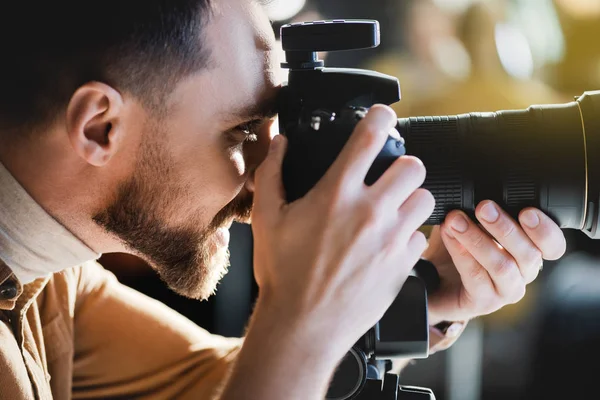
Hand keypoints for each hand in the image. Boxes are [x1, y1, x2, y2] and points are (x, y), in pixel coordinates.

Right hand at [250, 105, 434, 359]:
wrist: (303, 325)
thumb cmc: (283, 273)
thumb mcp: (266, 218)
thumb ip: (271, 172)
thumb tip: (280, 142)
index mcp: (336, 193)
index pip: (372, 135)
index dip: (381, 116)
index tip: (381, 117)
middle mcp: (370, 212)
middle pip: (414, 165)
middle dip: (402, 165)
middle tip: (388, 176)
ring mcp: (391, 240)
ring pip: (425, 199)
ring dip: (410, 199)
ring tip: (391, 210)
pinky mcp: (403, 265)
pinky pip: (420, 238)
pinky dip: (408, 236)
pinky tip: (387, 244)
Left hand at [423, 201, 566, 325]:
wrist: (434, 281)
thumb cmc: (458, 248)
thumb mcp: (471, 222)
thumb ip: (478, 208)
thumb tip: (471, 184)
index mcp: (529, 250)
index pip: (553, 244)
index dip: (545, 229)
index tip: (527, 211)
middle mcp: (523, 272)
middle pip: (528, 253)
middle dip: (505, 227)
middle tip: (483, 207)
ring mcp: (505, 290)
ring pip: (502, 266)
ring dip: (478, 239)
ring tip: (456, 220)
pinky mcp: (484, 302)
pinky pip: (476, 277)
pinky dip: (462, 254)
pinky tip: (450, 238)